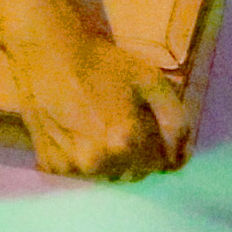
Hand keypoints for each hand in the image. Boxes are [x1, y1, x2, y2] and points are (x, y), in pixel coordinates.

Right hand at [15, 32, 196, 180]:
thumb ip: (176, 121)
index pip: (157, 166)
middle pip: (132, 174)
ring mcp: (71, 167)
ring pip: (106, 177)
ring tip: (101, 129)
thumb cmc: (103, 64)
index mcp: (125, 142)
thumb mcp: (151, 81)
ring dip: (111, 161)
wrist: (49, 54)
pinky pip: (79, 174)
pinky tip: (80, 134)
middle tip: (125, 126)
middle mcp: (97, 162)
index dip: (158, 148)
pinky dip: (84, 161)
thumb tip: (181, 158)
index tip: (149, 129)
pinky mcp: (50, 165)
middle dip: (136, 156)